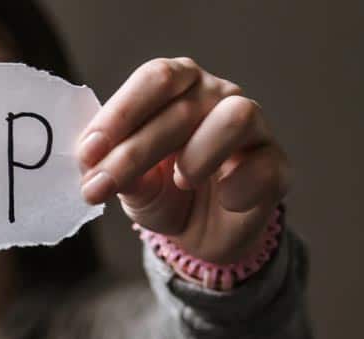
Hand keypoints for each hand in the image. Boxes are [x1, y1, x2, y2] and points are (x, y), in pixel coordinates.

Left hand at [77, 58, 288, 262]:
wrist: (199, 235)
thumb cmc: (161, 192)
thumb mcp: (130, 184)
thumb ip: (115, 170)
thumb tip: (94, 164)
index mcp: (178, 87)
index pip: (155, 79)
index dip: (119, 114)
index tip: (88, 152)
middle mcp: (216, 96)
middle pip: (181, 108)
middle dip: (133, 153)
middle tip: (99, 188)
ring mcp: (253, 128)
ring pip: (236, 116)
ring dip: (198, 154)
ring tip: (180, 181)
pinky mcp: (276, 164)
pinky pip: (263, 166)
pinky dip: (237, 187)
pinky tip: (224, 201)